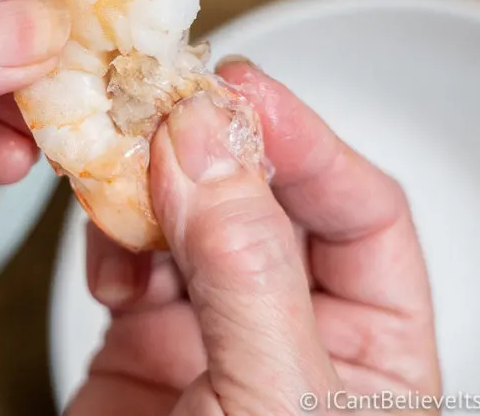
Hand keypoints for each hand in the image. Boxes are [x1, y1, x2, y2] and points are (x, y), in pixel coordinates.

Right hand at [69, 59, 440, 415]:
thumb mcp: (271, 401)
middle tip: (169, 105)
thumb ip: (248, 268)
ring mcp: (216, 327)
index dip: (306, 144)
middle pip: (270, 198)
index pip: (361, 212)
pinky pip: (130, 251)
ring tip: (124, 172)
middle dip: (218, 150)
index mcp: (372, 350)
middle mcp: (296, 326)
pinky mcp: (142, 335)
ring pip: (192, 213)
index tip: (243, 95)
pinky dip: (111, 230)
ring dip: (154, 183)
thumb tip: (210, 142)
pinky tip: (107, 243)